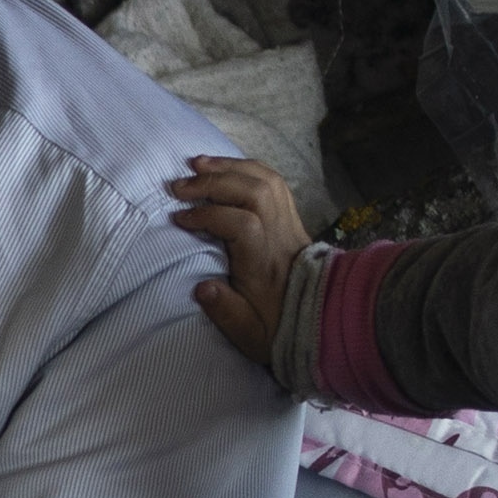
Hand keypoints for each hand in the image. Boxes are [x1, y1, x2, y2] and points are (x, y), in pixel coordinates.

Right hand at [169, 155, 310, 366]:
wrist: (319, 316)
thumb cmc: (277, 324)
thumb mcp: (249, 333)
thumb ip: (225, 311)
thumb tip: (201, 288)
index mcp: (265, 262)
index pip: (241, 223)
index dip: (208, 215)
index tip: (179, 220)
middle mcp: (279, 235)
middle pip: (254, 191)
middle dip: (213, 182)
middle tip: (179, 185)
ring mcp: (288, 221)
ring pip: (265, 179)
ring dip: (229, 167)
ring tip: (197, 164)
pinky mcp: (290, 215)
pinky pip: (272, 180)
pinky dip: (246, 168)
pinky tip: (224, 168)